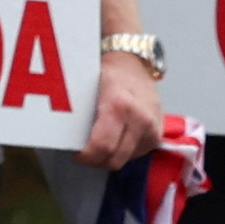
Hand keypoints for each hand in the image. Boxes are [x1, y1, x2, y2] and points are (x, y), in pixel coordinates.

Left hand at [82, 51, 159, 170]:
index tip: (77, 153)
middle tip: (85, 152)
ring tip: (100, 143)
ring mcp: (152, 127)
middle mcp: (140, 118)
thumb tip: (66, 139)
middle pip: (115, 159)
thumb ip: (79, 115)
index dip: (86, 156)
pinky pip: (137, 154)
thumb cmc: (108, 73)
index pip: (102, 146)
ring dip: (111, 157)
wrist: (134, 62)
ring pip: (125, 160)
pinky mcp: (158, 133)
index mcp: (119, 106)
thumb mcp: (87, 88)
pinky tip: (116, 138)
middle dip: (96, 160)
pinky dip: (124, 151)